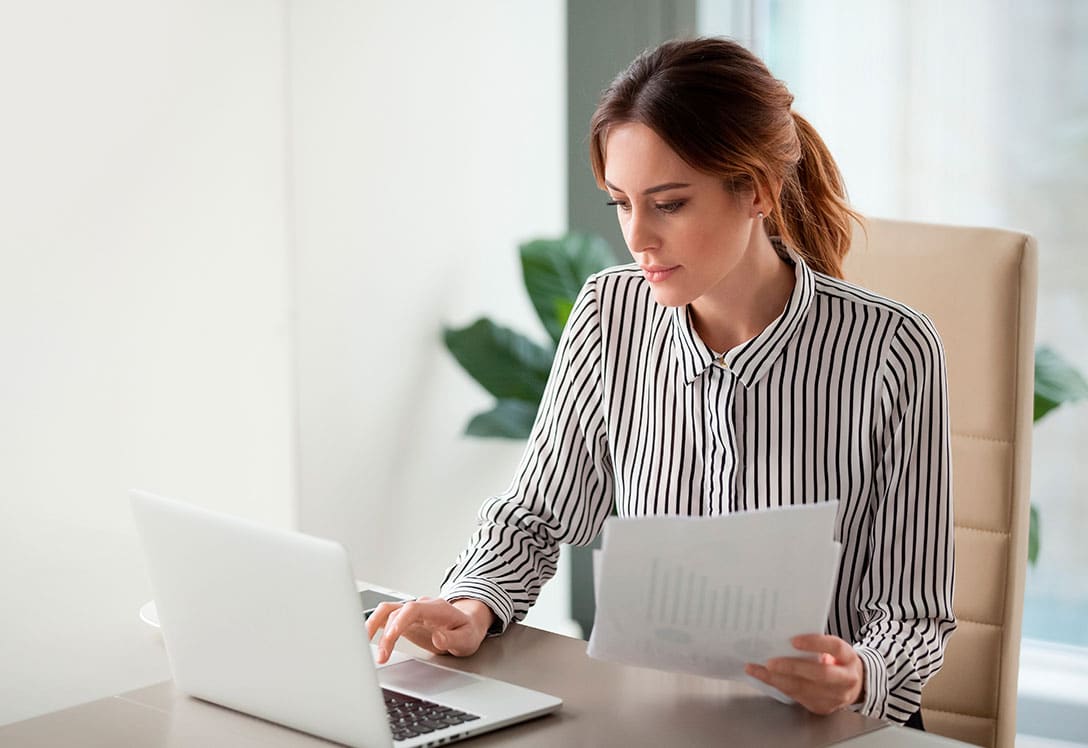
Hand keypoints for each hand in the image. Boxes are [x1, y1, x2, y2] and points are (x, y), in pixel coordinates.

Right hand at [365, 596, 494, 664]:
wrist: (466, 624)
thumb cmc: (466, 631)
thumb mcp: (467, 639)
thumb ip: (453, 638)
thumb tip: (438, 637)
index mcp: (437, 608)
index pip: (413, 608)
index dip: (399, 621)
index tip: (391, 637)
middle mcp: (421, 606)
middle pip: (395, 612)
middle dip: (385, 634)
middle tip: (381, 656)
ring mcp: (411, 612)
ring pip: (385, 611)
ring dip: (373, 626)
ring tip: (363, 646)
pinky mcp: (404, 619)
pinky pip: (385, 617)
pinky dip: (373, 626)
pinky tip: (364, 638)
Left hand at [744, 634, 864, 714]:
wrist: (855, 686)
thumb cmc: (838, 661)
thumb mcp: (834, 649)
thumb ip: (816, 643)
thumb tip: (784, 634)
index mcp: (849, 658)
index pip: (835, 648)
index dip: (815, 643)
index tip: (794, 640)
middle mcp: (846, 679)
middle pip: (820, 674)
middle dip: (792, 668)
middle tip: (770, 662)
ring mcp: (835, 697)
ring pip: (804, 689)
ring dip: (777, 679)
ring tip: (757, 670)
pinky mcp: (822, 707)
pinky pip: (797, 697)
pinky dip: (779, 686)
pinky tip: (765, 678)